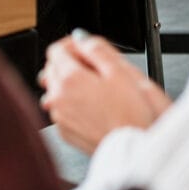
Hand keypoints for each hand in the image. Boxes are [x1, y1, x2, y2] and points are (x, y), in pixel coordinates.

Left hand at [39, 31, 171, 153]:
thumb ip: (97, 48)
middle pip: (52, 69)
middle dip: (70, 63)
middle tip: (96, 67)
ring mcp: (60, 118)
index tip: (85, 48)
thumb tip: (82, 38)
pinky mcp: (66, 133)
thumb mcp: (121, 71)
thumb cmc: (133, 114)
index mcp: (70, 79)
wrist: (136, 151)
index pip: (56, 49)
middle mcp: (58, 98)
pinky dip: (72, 104)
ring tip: (97, 89)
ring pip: (56, 90)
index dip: (72, 45)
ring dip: (70, 84)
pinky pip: (61, 110)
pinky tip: (94, 107)